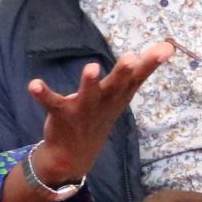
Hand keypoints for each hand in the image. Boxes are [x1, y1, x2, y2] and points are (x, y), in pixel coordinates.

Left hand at [29, 41, 173, 188]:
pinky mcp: (61, 115)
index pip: (138, 77)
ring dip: (89, 82)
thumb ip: (139, 70)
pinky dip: (43, 94)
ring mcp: (83, 110)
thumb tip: (167, 47)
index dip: (151, 63)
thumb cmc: (100, 115)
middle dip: (123, 72)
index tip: (167, 49)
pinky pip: (51, 103)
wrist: (73, 155)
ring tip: (92, 67)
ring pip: (88, 95)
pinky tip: (34, 84)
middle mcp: (104, 102)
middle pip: (116, 86)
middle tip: (131, 57)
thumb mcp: (122, 94)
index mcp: (118, 95)